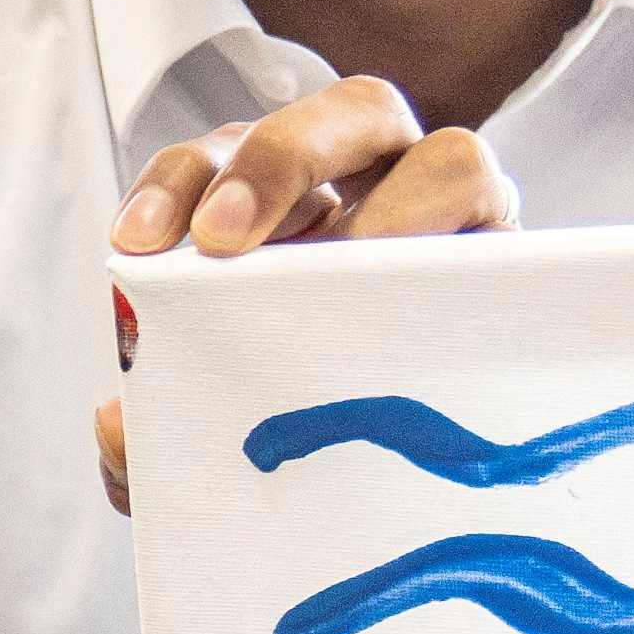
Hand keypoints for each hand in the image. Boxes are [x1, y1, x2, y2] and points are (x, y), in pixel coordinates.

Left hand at [97, 77, 516, 511]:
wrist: (392, 520)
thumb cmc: (289, 456)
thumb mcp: (208, 453)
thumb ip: (147, 445)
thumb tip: (117, 424)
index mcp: (283, 206)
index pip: (221, 157)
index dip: (177, 182)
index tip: (135, 245)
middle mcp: (375, 188)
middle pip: (346, 113)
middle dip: (279, 158)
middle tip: (222, 240)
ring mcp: (457, 223)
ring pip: (449, 154)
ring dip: (396, 207)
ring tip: (347, 279)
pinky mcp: (516, 275)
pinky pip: (510, 239)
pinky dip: (470, 260)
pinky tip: (428, 328)